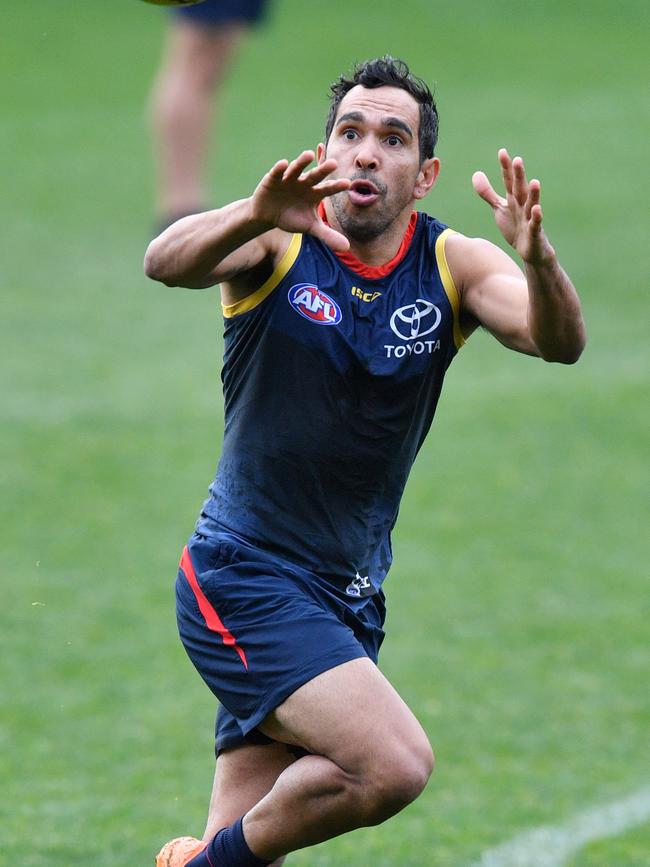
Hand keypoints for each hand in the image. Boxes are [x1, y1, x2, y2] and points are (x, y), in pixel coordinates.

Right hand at [251, 150, 350, 251]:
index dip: (336, 186)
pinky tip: (283, 164)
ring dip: (302, 162)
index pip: (328, 188)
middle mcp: (304, 183)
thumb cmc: (292, 217)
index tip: (347, 184)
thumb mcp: (310, 227)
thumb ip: (327, 235)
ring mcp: (289, 179)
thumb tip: (347, 247)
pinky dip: (280, 168)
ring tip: (308, 155)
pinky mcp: (273, 178)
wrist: (268, 216)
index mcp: (315, 192)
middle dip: (323, 170)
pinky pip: (277, 172)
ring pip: (297, 169)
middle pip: (315, 176)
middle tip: (334, 163)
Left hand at [472, 148, 554, 265]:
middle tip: (518, 160)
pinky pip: (535, 224)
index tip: (502, 152)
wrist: (529, 251)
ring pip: (531, 204)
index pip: (509, 181)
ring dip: (534, 194)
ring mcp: (529, 218)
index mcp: (513, 199)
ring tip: (535, 182)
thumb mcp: (499, 208)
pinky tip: (537, 209)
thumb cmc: (515, 227)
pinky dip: (536, 217)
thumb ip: (488, 193)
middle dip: (519, 176)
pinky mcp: (534, 232)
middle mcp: (522, 205)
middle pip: (520, 189)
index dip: (506, 168)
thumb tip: (476, 173)